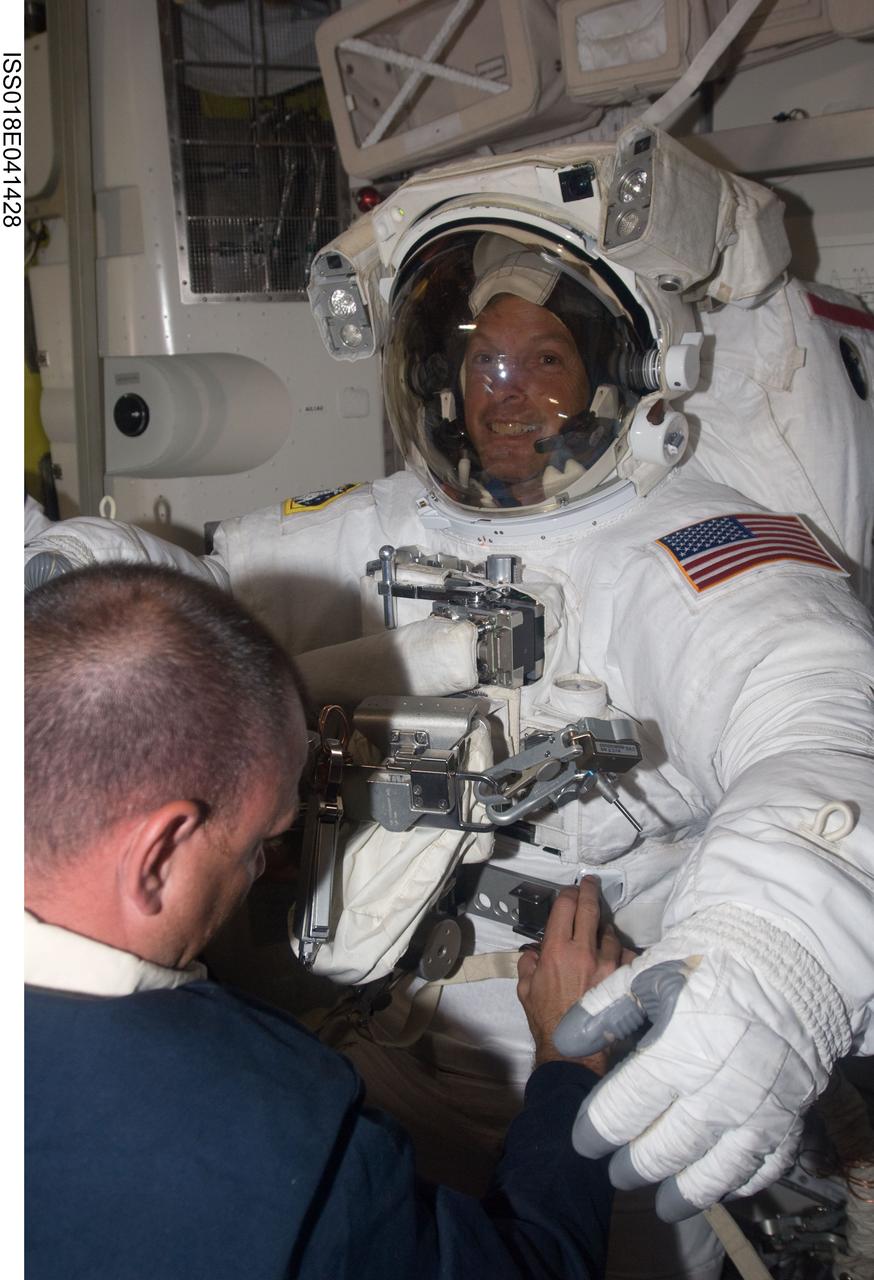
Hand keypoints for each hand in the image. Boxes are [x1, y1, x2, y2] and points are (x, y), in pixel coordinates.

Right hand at [516, 877, 634, 1073]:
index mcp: (556, 950)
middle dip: (589, 891)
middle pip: (590, 909)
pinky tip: (616, 957)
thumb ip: (528, 964)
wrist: (571, 1049)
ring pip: (610, 932)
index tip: (571, 890)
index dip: (568, 893)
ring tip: (601, 934)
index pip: (565, 907)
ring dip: (604, 930)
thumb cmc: (545, 1019)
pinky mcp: (622, 978)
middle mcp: (583, 950)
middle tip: (591, 883)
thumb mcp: (524, 989)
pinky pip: (626, 955)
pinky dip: (621, 953)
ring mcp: (607, 964)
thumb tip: (534, 952)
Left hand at [552, 909, 848, 1219]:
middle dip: (636, 1165)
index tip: (583, 1142)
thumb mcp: (651, 972)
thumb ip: (607, 1008)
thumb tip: (567, 1040)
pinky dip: (738, 1181)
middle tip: (616, 1174)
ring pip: (717, 1169)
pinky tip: (717, 1184)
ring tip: (663, 1200)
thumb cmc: (710, 960)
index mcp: (679, 1052)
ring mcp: (760, 1108)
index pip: (627, 1108)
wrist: (787, 955)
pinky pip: (764, 1163)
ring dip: (686, 1189)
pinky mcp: (791, 1114)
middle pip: (668, 1147)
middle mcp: (719, 1089)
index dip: (599, 1130)